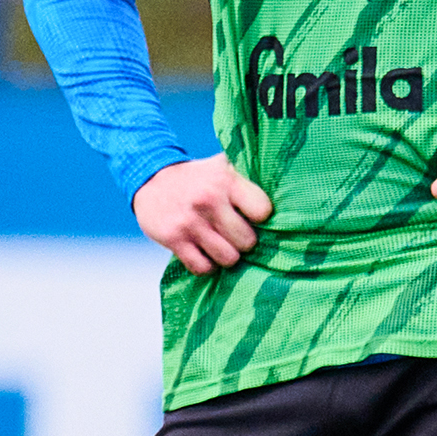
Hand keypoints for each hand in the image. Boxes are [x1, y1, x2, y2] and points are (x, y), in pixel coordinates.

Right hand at [134, 154, 272, 274]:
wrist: (150, 178)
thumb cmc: (199, 178)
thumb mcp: (223, 167)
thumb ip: (248, 180)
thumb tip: (286, 192)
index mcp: (226, 180)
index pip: (263, 211)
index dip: (260, 217)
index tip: (253, 216)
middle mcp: (209, 200)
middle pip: (247, 241)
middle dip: (244, 242)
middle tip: (234, 234)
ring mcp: (190, 221)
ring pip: (228, 259)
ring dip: (227, 256)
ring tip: (221, 244)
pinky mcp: (173, 238)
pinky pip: (202, 268)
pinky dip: (206, 265)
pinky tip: (204, 252)